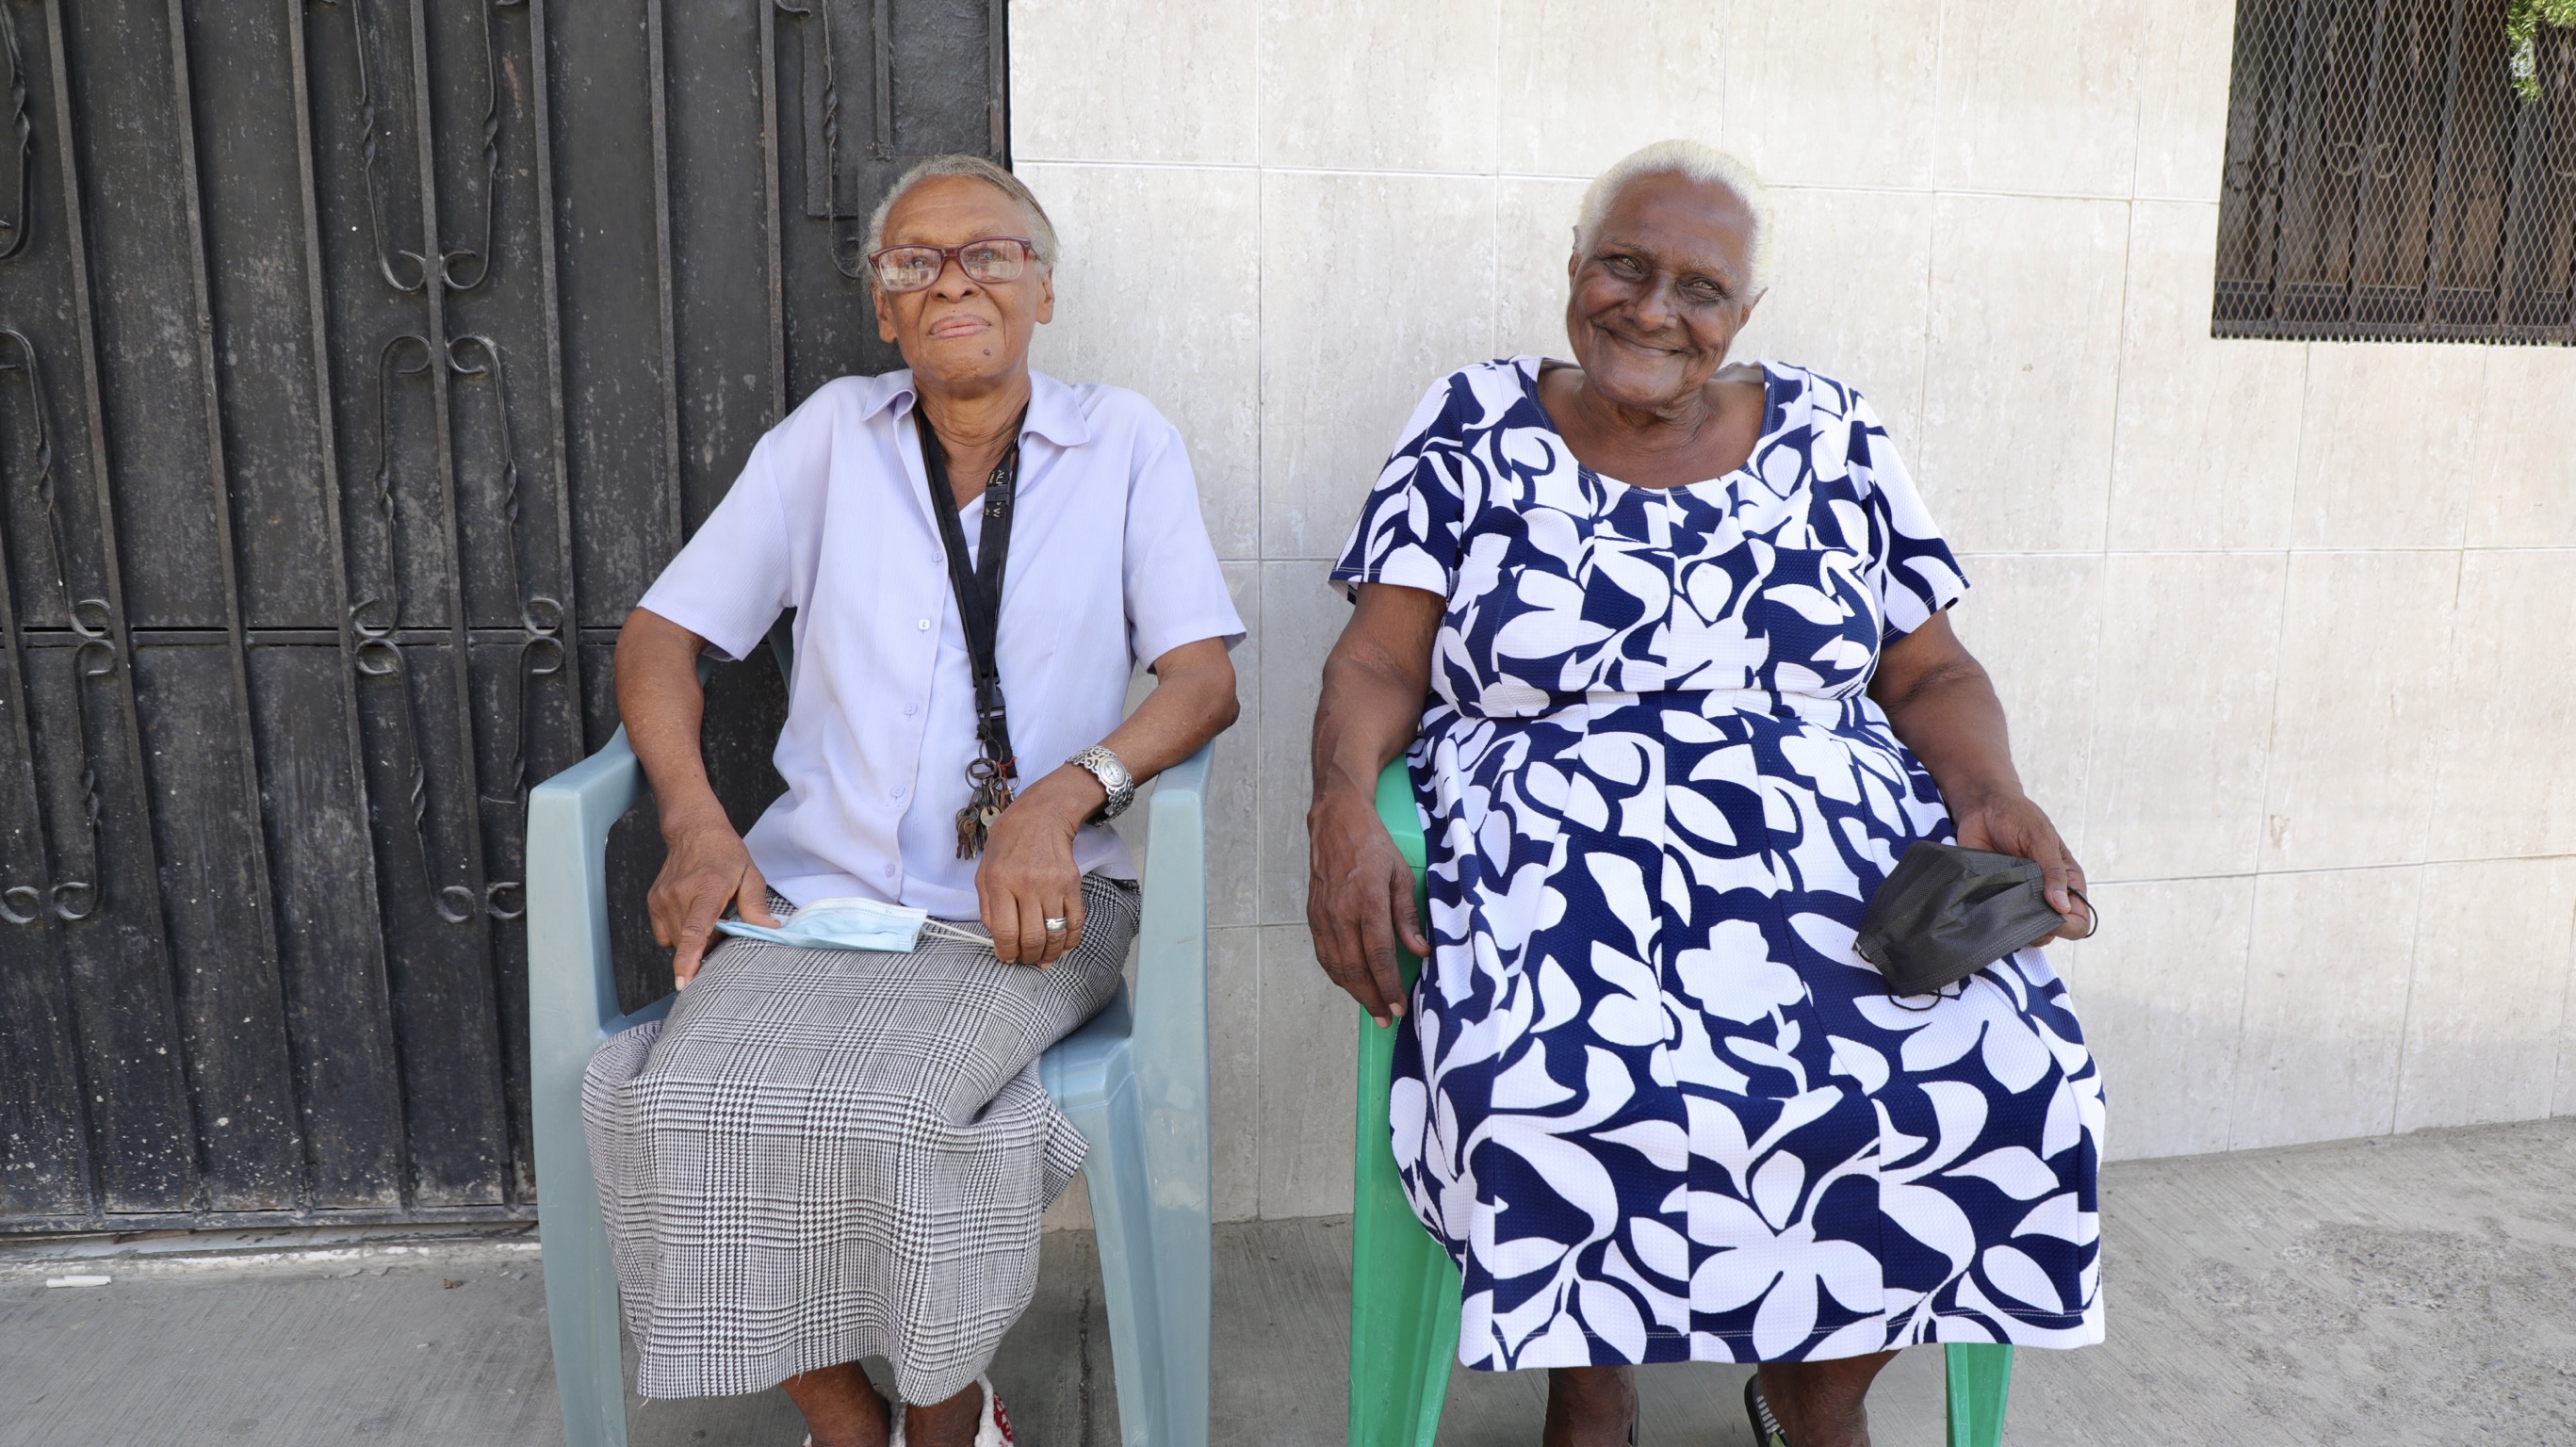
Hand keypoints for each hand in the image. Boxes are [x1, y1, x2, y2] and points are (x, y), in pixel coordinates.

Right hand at [649, 810, 775, 987]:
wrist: (693, 831)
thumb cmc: (725, 854)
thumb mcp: (749, 875)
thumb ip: (756, 906)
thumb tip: (769, 931)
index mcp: (707, 889)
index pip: (696, 929)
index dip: (689, 958)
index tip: (684, 981)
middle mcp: (679, 896)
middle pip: (691, 942)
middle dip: (708, 944)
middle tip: (723, 922)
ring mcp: (662, 900)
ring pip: (677, 941)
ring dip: (694, 939)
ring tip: (708, 916)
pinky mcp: (653, 903)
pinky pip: (665, 934)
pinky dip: (680, 934)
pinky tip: (692, 916)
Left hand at [976, 766, 1098, 965]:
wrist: (1042, 815)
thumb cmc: (1008, 841)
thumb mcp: (984, 869)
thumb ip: (986, 904)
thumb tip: (996, 936)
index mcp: (1000, 883)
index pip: (1005, 932)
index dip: (1006, 954)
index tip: (1007, 958)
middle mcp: (1027, 886)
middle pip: (1032, 939)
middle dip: (1028, 958)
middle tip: (1024, 960)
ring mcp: (1053, 886)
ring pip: (1054, 934)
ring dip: (1049, 954)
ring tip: (1042, 959)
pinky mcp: (1072, 884)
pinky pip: (1075, 921)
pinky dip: (1070, 940)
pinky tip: (1062, 947)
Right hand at [1305, 787, 1429, 1026]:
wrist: (1335, 823)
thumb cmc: (1372, 845)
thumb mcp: (1401, 874)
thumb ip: (1408, 915)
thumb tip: (1420, 951)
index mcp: (1367, 901)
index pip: (1378, 954)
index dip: (1389, 985)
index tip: (1398, 1006)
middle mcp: (1341, 912)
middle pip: (1355, 968)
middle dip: (1371, 998)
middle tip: (1386, 1018)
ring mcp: (1324, 915)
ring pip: (1336, 965)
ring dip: (1354, 991)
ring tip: (1371, 1007)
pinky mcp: (1313, 916)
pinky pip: (1324, 954)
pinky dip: (1336, 974)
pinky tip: (1350, 983)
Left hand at [1950, 789, 2092, 945]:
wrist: (1983, 806)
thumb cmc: (2018, 817)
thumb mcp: (2040, 839)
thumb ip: (2052, 871)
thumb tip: (2062, 907)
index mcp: (2066, 882)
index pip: (2078, 920)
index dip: (2068, 927)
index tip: (2051, 920)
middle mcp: (2045, 896)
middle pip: (2050, 933)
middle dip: (2038, 930)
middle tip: (2020, 914)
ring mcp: (2019, 900)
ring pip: (2023, 933)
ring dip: (2014, 928)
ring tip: (2002, 908)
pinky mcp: (1994, 898)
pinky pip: (1996, 922)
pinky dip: (1993, 922)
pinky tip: (1986, 909)